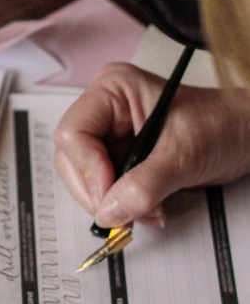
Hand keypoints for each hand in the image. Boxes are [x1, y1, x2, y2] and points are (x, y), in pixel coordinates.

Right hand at [53, 62, 249, 227]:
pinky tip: (149, 209)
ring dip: (112, 203)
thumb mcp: (184, 152)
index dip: (87, 168)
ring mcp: (110, 135)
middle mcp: (104, 111)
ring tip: (147, 211)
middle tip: (123, 214)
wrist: (246, 135)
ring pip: (84, 178)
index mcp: (113, 90)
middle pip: (72, 158)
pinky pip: (105, 189)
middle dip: (97, 191)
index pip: (74, 132)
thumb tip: (109, 210)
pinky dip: (123, 206)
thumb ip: (145, 183)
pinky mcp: (120, 158)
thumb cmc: (222, 123)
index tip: (108, 197)